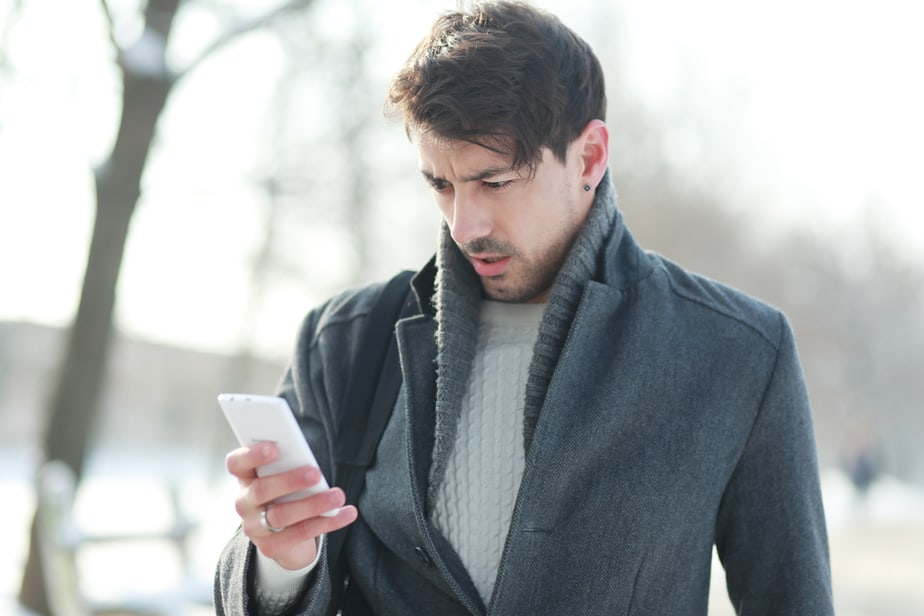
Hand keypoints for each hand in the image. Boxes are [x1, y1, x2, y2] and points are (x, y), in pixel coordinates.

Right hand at [226, 442, 357, 569]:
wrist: (284, 535)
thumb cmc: (287, 492)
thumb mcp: (285, 476)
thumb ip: (289, 464)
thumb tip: (308, 459)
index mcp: (246, 477)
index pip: (237, 463)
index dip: (252, 455)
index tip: (274, 447)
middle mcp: (245, 502)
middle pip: (261, 490)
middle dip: (290, 480)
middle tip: (315, 473)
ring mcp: (255, 527)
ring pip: (281, 515)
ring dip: (313, 504)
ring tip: (337, 496)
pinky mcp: (272, 546)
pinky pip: (301, 533)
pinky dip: (328, 522)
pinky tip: (347, 513)